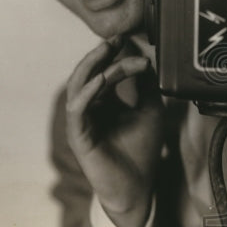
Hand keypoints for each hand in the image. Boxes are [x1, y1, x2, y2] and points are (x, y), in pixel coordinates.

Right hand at [65, 38, 163, 226]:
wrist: (138, 187)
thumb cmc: (142, 150)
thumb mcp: (149, 110)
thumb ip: (146, 86)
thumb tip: (147, 58)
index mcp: (103, 102)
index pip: (104, 70)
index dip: (115, 55)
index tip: (130, 41)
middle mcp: (89, 109)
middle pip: (88, 73)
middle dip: (100, 54)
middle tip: (116, 39)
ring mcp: (81, 122)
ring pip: (79, 86)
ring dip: (94, 67)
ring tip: (108, 52)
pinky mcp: (78, 136)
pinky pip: (77, 109)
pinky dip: (88, 92)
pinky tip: (102, 80)